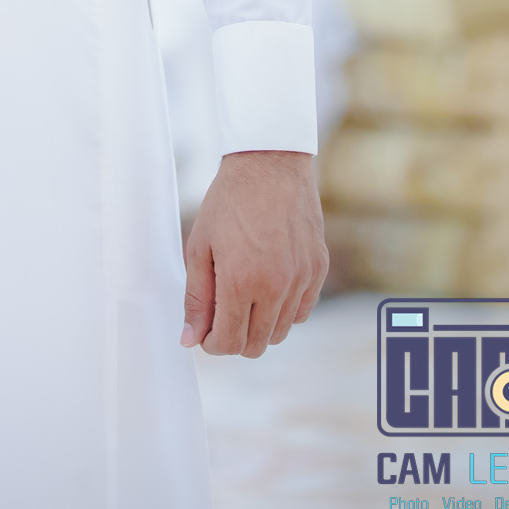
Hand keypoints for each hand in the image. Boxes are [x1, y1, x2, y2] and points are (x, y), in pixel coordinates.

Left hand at [180, 151, 327, 357]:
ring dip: (259, 325)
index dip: (212, 344)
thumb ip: (196, 297)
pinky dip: (283, 310)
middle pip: (256, 345)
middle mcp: (276, 286)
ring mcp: (302, 279)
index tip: (206, 331)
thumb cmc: (229, 201)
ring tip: (243, 295)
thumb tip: (190, 338)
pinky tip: (268, 286)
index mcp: (241, 281)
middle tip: (221, 315)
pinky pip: (301, 311)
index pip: (229, 342)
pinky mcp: (318, 269)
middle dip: (234, 338)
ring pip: (280, 333)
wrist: (269, 163)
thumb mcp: (199, 246)